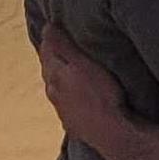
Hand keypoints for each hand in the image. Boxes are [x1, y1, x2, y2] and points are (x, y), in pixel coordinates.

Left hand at [39, 23, 127, 156]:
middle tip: (59, 44)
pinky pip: (65, 105)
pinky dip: (67, 96)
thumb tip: (46, 27)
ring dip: (58, 77)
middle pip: (48, 70)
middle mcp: (53, 92)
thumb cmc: (101, 93)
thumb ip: (63, 45)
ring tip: (67, 69)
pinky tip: (75, 96)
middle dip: (52, 57)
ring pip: (54, 88)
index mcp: (54, 75)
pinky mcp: (72, 124)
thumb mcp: (82, 63)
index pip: (46, 51)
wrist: (112, 132)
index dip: (50, 38)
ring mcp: (62, 110)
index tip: (53, 27)